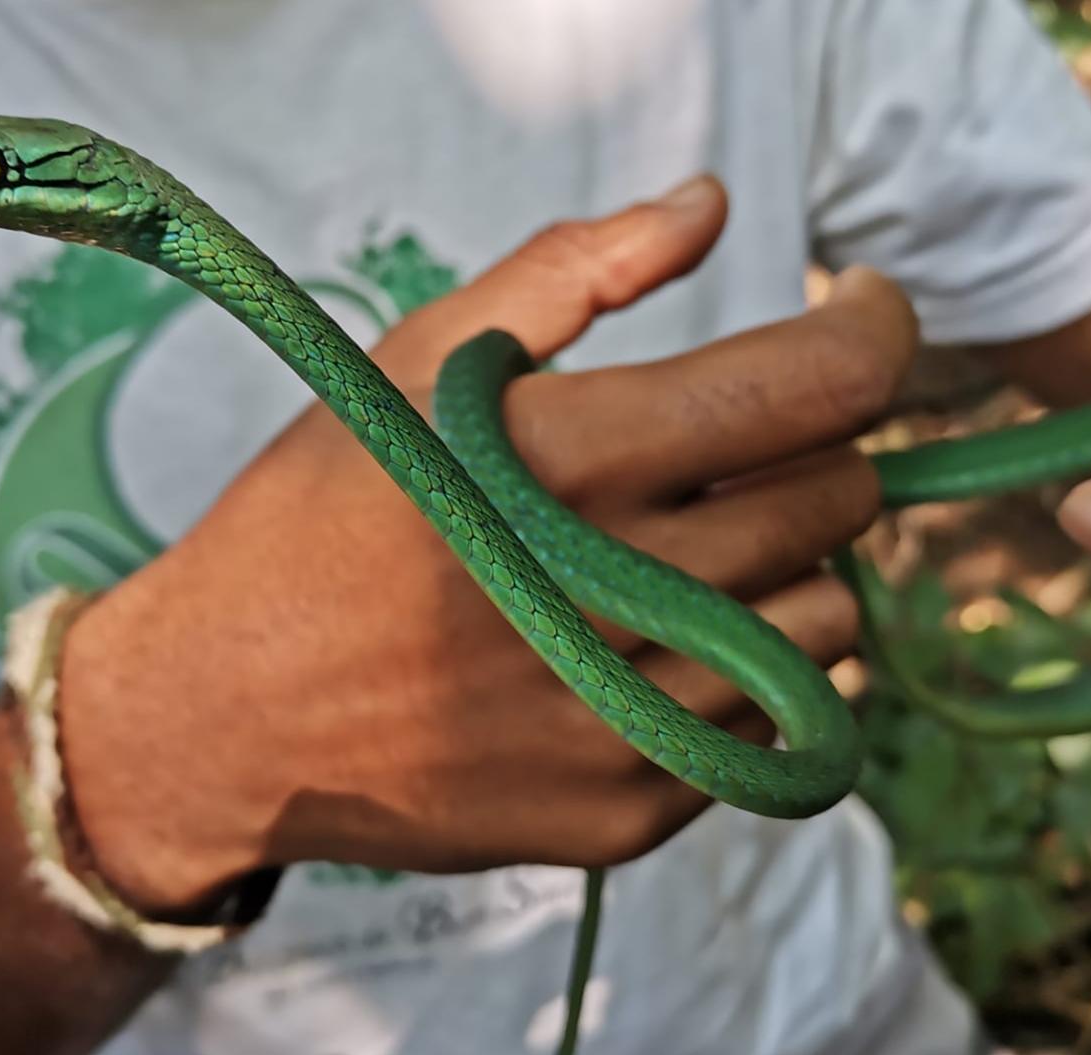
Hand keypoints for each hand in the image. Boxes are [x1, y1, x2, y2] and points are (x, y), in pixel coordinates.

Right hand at [56, 178, 918, 912]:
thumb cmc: (317, 519)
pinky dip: (745, 677)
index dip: (871, 331)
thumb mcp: (413, 364)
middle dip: (810, 452)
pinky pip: (778, 730)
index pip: (817, 386)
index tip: (859, 315)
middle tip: (729, 450)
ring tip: (684, 557)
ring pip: (831, 622)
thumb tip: (708, 205)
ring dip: (786, 572)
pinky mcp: (623, 812)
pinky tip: (653, 648)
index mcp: (563, 461)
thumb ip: (570, 271)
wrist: (218, 714)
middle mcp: (608, 596)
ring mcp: (621, 720)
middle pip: (839, 502)